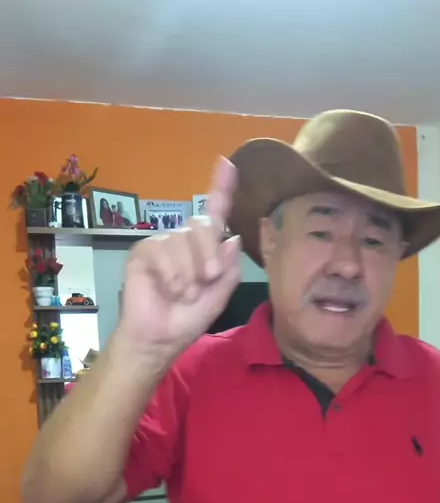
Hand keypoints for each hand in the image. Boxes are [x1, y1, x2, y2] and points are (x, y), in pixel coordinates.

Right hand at [119, 156, 240, 354]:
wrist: (160, 339)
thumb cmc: (187, 319)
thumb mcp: (218, 296)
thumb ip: (228, 269)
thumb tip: (232, 238)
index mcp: (204, 249)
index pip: (214, 213)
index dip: (221, 188)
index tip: (227, 163)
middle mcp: (184, 240)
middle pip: (203, 223)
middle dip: (209, 253)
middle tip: (206, 279)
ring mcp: (162, 244)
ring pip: (184, 239)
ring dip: (188, 273)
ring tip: (182, 294)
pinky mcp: (143, 251)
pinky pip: (163, 250)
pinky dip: (172, 274)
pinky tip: (168, 289)